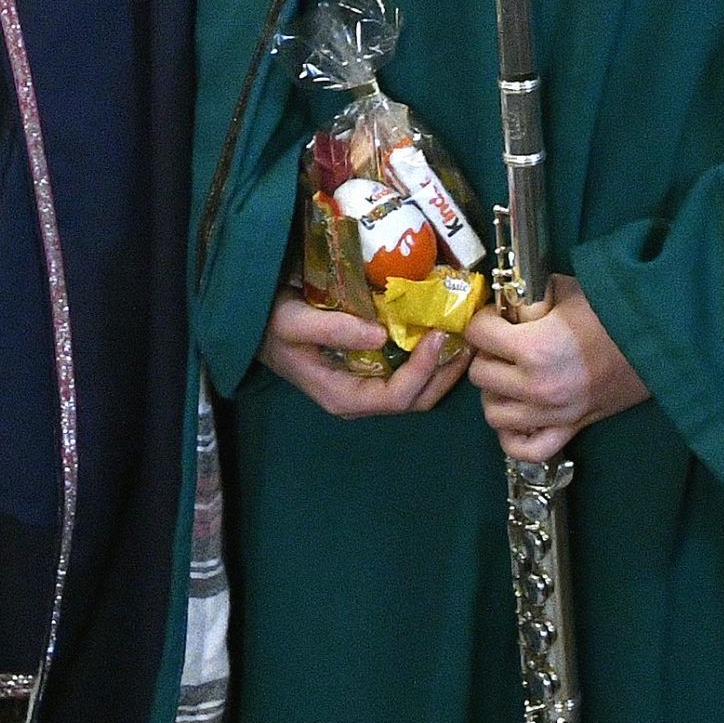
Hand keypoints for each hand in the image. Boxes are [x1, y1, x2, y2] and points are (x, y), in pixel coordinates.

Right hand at [254, 296, 467, 419]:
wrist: (255, 324)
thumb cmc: (270, 325)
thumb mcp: (294, 323)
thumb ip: (333, 329)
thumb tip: (380, 334)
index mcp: (344, 396)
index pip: (397, 397)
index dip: (423, 371)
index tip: (437, 336)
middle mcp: (360, 398)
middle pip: (417, 399)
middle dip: (446, 372)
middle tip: (467, 337)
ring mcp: (366, 385)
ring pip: (418, 388)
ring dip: (443, 365)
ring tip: (462, 334)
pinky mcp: (370, 369)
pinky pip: (408, 370)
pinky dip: (430, 355)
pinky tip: (439, 330)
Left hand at [459, 276, 646, 464]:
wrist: (656, 343)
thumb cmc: (613, 314)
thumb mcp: (566, 291)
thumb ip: (529, 297)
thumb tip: (506, 304)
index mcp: (535, 348)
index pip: (479, 334)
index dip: (483, 320)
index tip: (496, 316)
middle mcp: (538, 386)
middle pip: (481, 374)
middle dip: (487, 354)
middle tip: (503, 343)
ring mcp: (553, 414)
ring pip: (494, 413)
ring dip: (497, 392)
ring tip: (510, 375)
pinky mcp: (570, 429)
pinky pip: (526, 448)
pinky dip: (514, 435)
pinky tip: (519, 413)